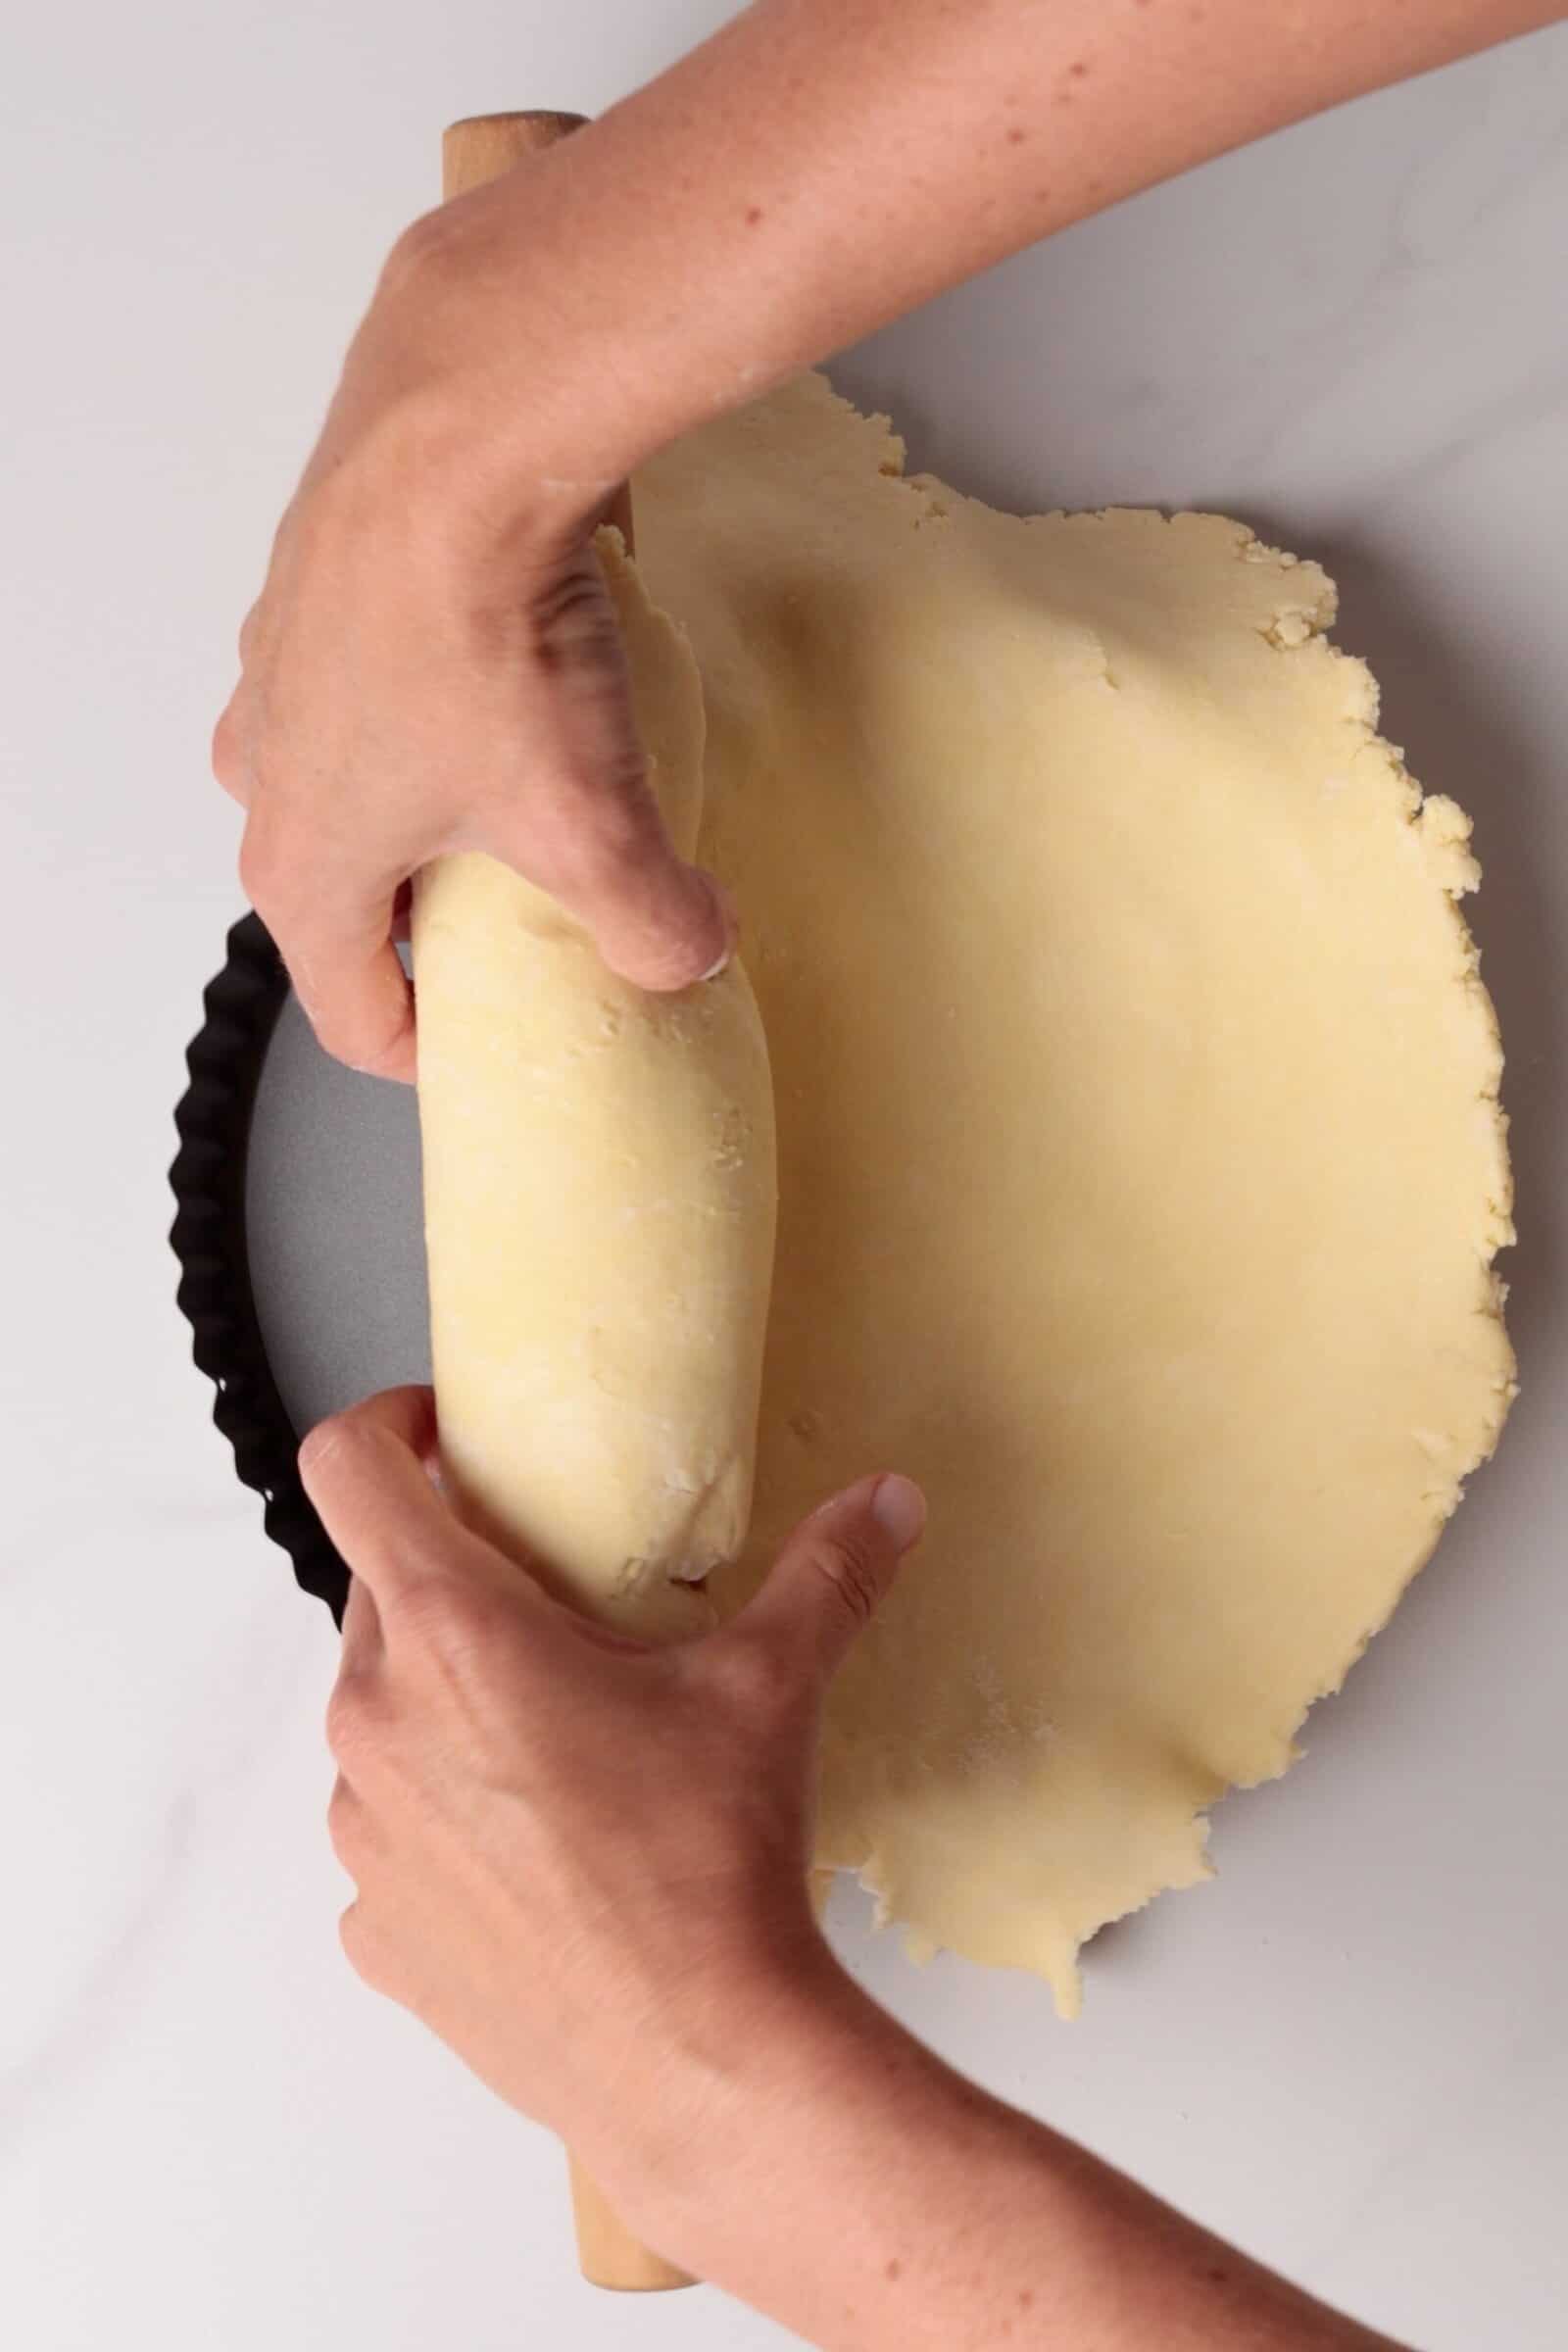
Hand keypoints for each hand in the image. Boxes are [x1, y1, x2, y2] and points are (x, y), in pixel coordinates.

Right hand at [212, 230, 730, 1082]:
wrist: (466, 429)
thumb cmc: (486, 638)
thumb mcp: (592, 825)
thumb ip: (649, 924)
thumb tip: (689, 951)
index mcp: (305, 862)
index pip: (352, 1012)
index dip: (432, 1049)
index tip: (498, 1044)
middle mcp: (265, 767)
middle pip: (348, 894)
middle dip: (438, 916)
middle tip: (530, 914)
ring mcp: (281, 665)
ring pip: (353, 777)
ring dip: (432, 798)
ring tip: (529, 785)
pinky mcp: (319, 579)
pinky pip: (372, 672)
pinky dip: (433, 693)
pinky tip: (515, 672)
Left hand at [300, 1385, 925, 2206]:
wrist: (696, 2066)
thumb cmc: (708, 1868)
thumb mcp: (770, 1691)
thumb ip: (827, 1574)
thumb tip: (886, 1501)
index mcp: (452, 1637)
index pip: (350, 1471)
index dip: (387, 1429)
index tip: (443, 1438)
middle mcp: (378, 1722)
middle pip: (380, 1593)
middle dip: (454, 1580)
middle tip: (551, 1604)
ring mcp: (364, 1834)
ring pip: (382, 1716)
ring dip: (446, 1704)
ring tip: (554, 1739)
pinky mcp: (378, 1929)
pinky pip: (392, 1835)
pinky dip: (445, 1819)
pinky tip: (537, 1851)